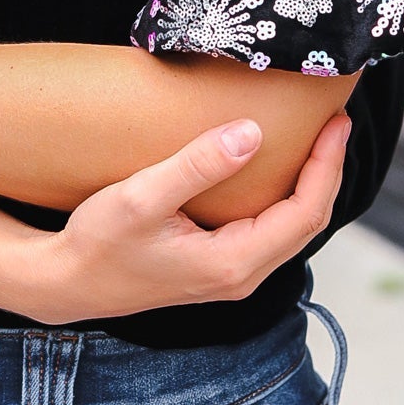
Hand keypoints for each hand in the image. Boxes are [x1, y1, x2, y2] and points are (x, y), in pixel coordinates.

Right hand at [29, 113, 350, 322]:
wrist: (67, 283)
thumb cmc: (98, 242)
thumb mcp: (142, 197)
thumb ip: (197, 166)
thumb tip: (252, 134)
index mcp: (232, 263)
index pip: (304, 213)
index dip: (326, 165)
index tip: (335, 123)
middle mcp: (240, 276)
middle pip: (306, 222)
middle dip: (326, 170)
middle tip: (334, 122)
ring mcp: (229, 275)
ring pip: (290, 229)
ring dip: (308, 184)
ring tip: (316, 139)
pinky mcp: (217, 267)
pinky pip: (268, 231)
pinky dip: (283, 197)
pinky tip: (275, 169)